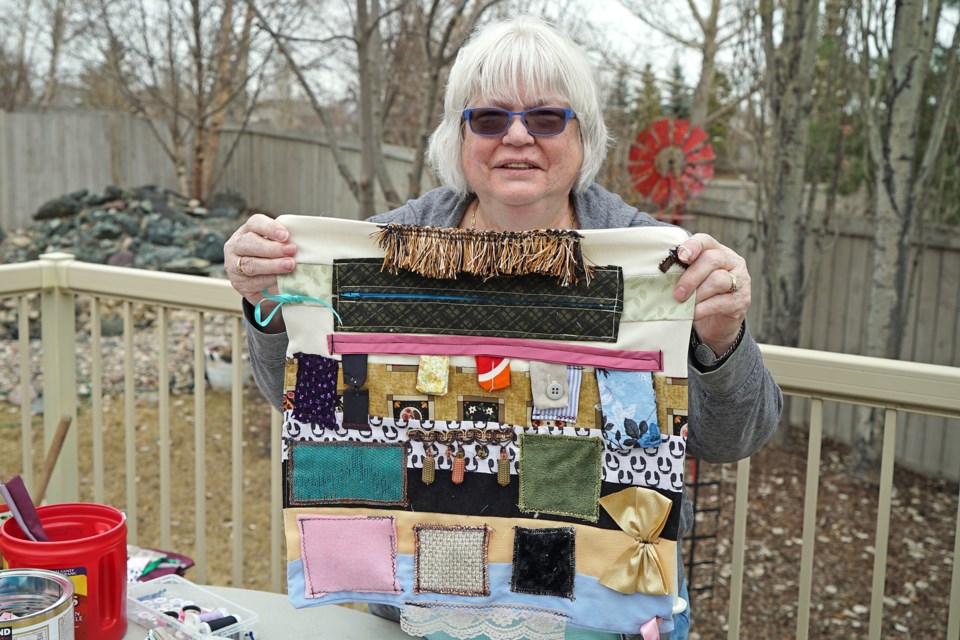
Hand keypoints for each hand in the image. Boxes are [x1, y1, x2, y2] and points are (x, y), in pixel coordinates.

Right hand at [223, 214, 296, 331]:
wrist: (258, 280)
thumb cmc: (270, 257)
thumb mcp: (273, 244)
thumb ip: (283, 241)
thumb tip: (305, 240)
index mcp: (246, 231)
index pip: (255, 223)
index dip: (269, 228)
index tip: (285, 235)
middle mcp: (235, 247)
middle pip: (250, 243)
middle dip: (272, 248)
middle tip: (291, 250)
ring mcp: (233, 266)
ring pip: (251, 264)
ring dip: (272, 265)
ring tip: (290, 265)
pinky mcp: (238, 284)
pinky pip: (253, 282)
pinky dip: (268, 280)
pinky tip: (280, 280)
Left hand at [673, 233, 749, 355]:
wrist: (717, 323)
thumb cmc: (699, 295)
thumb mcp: (691, 280)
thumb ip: (682, 271)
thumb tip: (660, 271)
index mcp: (717, 251)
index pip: (705, 241)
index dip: (692, 246)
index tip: (681, 257)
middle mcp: (732, 262)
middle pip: (712, 260)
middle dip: (691, 277)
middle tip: (677, 293)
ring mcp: (740, 281)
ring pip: (718, 280)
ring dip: (697, 294)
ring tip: (684, 304)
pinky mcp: (741, 300)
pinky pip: (721, 302)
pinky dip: (703, 308)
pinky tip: (693, 314)